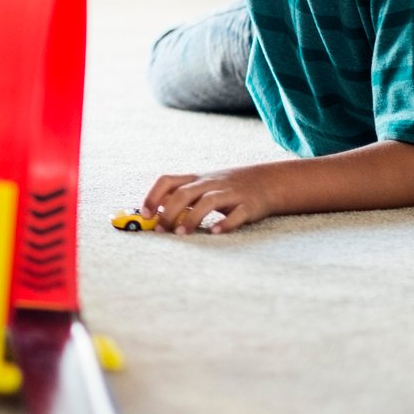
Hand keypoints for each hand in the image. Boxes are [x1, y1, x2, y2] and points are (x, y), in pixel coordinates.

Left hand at [143, 164, 282, 234]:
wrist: (268, 181)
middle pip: (184, 193)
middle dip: (169, 212)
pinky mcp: (248, 205)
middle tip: (160, 230)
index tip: (145, 214)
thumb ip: (180, 195)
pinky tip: (215, 233)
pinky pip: (236, 214)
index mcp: (196, 179)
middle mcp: (210, 184)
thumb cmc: (227, 187)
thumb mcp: (202, 186)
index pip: (168, 181)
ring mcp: (230, 193)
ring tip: (182, 234)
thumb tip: (152, 210)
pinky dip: (225, 223)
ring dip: (192, 218)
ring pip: (207, 202)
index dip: (153, 196)